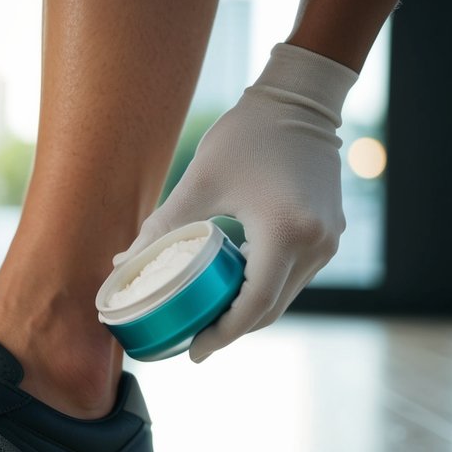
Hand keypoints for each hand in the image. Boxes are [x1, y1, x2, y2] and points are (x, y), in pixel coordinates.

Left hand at [118, 43, 358, 361]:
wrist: (301, 100)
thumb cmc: (248, 135)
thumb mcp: (199, 183)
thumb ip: (162, 228)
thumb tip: (123, 265)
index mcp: (286, 231)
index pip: (253, 305)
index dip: (221, 335)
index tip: (193, 351)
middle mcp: (315, 244)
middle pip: (269, 309)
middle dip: (229, 329)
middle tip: (193, 338)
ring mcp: (327, 242)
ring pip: (282, 296)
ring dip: (246, 311)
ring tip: (206, 315)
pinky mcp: (328, 235)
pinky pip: (292, 277)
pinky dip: (262, 288)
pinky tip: (230, 287)